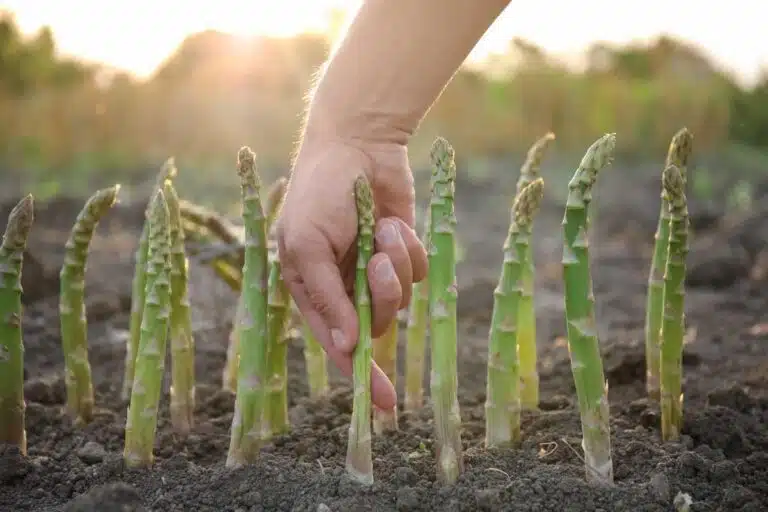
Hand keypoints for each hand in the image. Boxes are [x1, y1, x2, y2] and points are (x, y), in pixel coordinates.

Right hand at [275, 136, 427, 409]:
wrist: (359, 145)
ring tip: (385, 232)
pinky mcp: (403, 252)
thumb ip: (327, 298)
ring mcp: (375, 270)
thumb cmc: (321, 192)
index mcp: (312, 290)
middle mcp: (344, 286)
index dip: (362, 376)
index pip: (338, 346)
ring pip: (401, 298)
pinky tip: (394, 222)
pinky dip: (410, 248)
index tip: (385, 406)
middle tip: (377, 262)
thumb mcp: (308, 245)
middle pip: (375, 323)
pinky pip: (418, 272)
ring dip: (396, 265)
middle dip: (382, 295)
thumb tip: (350, 345)